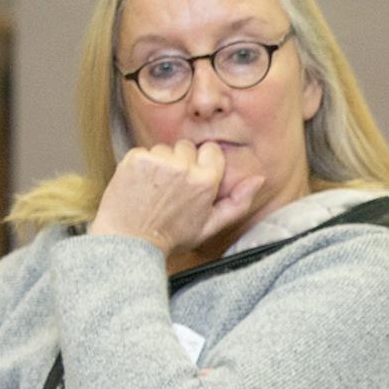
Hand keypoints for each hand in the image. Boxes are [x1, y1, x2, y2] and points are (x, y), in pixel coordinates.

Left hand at [88, 140, 264, 257]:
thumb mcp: (211, 225)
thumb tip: (259, 179)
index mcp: (205, 181)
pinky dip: (141, 165)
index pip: (211, 150)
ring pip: (164, 149)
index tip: (193, 178)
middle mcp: (183, 168)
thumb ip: (238, 202)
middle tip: (171, 188)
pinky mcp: (135, 159)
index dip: (203, 164)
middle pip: (186, 147)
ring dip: (160, 163)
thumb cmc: (171, 237)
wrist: (130, 241)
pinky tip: (140, 185)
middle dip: (181, 162)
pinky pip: (143, 151)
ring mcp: (157, 162)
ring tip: (155, 188)